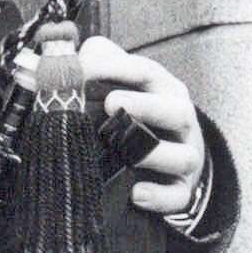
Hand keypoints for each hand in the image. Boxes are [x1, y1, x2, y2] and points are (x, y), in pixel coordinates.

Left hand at [65, 37, 206, 215]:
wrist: (167, 157)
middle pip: (174, 110)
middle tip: (112, 102)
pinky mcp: (182, 189)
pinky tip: (137, 194)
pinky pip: (178, 196)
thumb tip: (67, 55)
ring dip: (154, 153)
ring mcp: (184, 156)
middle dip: (145, 105)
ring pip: (182, 156)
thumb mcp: (120, 84)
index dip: (117, 68)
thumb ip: (97, 64)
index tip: (84, 68)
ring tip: (126, 152)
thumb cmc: (134, 114)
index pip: (146, 72)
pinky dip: (160, 197)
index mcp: (162, 90)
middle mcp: (179, 120)